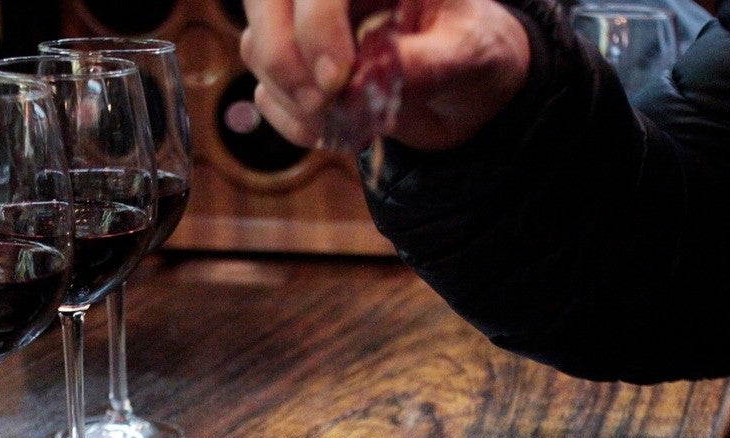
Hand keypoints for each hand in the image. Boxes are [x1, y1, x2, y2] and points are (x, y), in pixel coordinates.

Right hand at [240, 0, 530, 150]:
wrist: (466, 85)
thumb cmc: (472, 51)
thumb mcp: (468, 54)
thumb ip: (426, 63)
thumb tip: (369, 80)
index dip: (315, 23)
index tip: (338, 78)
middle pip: (265, 0)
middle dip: (283, 57)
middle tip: (324, 104)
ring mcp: (305, 26)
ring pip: (256, 45)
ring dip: (291, 97)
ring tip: (345, 124)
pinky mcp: (296, 67)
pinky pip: (266, 91)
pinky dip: (292, 121)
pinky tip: (336, 133)